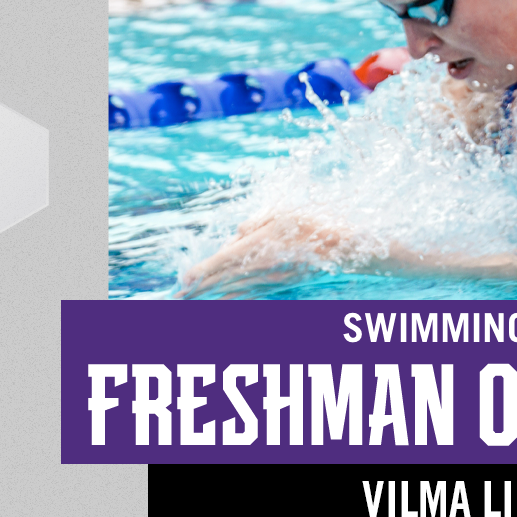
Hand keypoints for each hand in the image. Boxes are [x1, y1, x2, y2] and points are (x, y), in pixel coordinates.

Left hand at [177, 213, 341, 297]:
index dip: (201, 271)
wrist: (338, 249)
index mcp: (258, 245)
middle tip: (177, 296)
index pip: (222, 260)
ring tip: (192, 300)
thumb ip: (254, 223)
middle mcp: (261, 266)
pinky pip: (251, 293)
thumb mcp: (280, 214)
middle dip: (198, 287)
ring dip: (211, 294)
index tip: (183, 280)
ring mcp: (270, 279)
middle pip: (223, 278)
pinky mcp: (279, 285)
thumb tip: (235, 234)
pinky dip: (234, 298)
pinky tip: (222, 301)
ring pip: (234, 288)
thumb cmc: (311, 227)